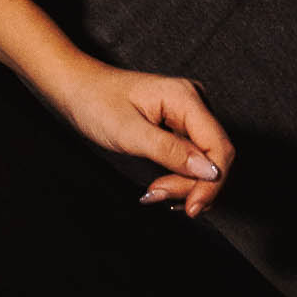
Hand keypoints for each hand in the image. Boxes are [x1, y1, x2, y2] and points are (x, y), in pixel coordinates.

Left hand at [56, 59, 233, 218]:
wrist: (77, 89)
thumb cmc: (97, 103)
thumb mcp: (130, 132)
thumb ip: (170, 152)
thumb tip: (210, 171)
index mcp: (185, 97)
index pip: (220, 147)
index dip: (212, 183)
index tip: (190, 208)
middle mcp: (193, 102)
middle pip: (214, 158)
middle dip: (191, 186)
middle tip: (156, 195)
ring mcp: (188, 114)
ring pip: (205, 163)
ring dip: (184, 185)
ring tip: (153, 192)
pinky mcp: (181, 126)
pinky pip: (193, 160)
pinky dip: (180, 179)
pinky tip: (161, 187)